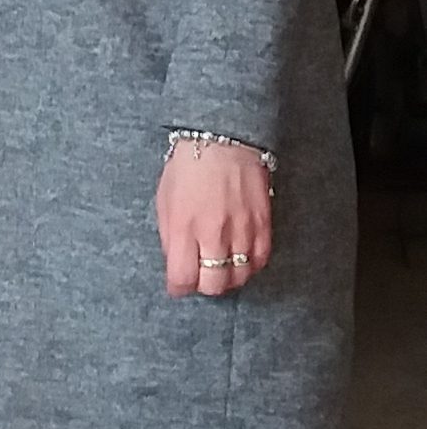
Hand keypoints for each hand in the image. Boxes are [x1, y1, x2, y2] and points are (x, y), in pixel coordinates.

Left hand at [157, 138, 273, 298]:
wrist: (224, 140)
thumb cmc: (188, 168)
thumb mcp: (165, 201)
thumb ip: (170, 237)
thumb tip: (176, 263)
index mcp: (184, 227)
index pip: (183, 278)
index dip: (179, 288)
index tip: (179, 284)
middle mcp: (214, 233)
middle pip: (214, 284)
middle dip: (204, 286)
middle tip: (201, 277)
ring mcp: (242, 230)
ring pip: (239, 276)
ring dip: (228, 278)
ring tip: (221, 269)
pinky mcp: (263, 224)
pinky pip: (260, 259)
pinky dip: (250, 266)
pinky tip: (241, 259)